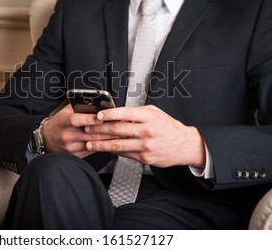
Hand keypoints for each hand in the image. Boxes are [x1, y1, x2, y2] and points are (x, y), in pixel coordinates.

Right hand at [43, 105, 115, 157]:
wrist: (46, 138)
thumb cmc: (59, 123)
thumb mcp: (67, 111)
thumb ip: (81, 107)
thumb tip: (98, 105)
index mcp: (64, 122)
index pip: (79, 120)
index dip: (92, 119)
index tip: (104, 116)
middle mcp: (67, 135)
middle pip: (90, 134)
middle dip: (107, 131)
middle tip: (120, 127)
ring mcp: (71, 147)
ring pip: (93, 144)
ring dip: (107, 140)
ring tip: (120, 135)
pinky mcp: (75, 156)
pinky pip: (92, 151)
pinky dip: (102, 146)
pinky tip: (110, 143)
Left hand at [84, 105, 205, 167]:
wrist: (184, 145)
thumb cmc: (168, 127)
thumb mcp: (155, 113)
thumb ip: (136, 112)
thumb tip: (116, 113)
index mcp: (148, 117)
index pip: (124, 113)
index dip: (108, 114)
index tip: (97, 115)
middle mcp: (146, 131)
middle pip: (117, 130)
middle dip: (98, 129)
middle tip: (87, 128)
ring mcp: (145, 146)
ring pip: (117, 144)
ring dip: (101, 144)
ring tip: (89, 142)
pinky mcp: (144, 158)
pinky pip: (124, 154)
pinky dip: (112, 151)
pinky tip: (104, 149)